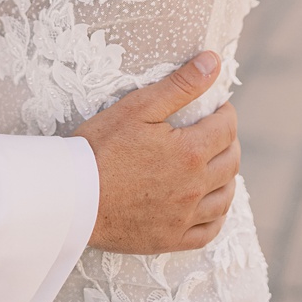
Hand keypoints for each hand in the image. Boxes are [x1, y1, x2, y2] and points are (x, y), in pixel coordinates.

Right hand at [75, 52, 239, 253]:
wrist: (71, 198)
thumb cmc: (100, 149)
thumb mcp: (139, 107)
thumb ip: (180, 85)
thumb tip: (213, 62)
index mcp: (189, 152)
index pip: (227, 128)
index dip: (225, 114)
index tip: (218, 109)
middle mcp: (193, 187)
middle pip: (230, 162)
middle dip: (229, 142)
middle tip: (218, 133)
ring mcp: (183, 217)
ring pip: (224, 197)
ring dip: (227, 178)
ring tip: (218, 165)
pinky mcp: (169, 239)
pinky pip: (208, 232)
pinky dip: (217, 217)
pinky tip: (211, 206)